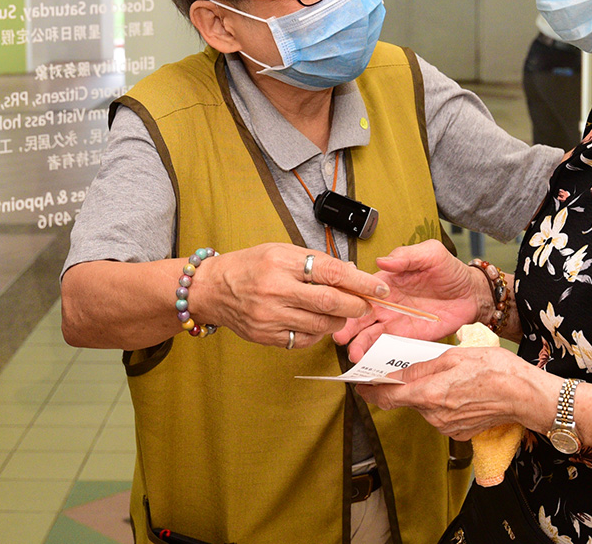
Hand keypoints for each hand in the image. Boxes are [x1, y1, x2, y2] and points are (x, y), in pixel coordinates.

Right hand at [191, 243, 386, 349]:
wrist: (212, 289)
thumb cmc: (249, 266)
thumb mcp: (281, 251)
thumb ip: (315, 262)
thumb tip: (351, 272)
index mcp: (281, 262)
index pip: (331, 272)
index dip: (361, 282)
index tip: (379, 288)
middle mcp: (275, 289)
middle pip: (330, 303)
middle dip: (356, 306)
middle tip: (367, 305)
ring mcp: (270, 316)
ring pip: (320, 325)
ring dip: (339, 321)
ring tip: (340, 313)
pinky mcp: (266, 336)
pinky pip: (303, 339)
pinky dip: (317, 333)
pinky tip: (316, 323)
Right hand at [334, 239, 486, 358]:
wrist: (471, 294)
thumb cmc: (449, 271)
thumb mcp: (431, 254)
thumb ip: (406, 256)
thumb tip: (382, 261)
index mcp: (386, 282)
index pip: (361, 289)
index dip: (348, 298)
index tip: (339, 306)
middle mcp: (385, 303)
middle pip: (359, 315)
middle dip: (348, 326)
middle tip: (339, 335)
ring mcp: (394, 321)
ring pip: (369, 334)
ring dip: (359, 343)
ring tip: (353, 353)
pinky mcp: (406, 337)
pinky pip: (386, 347)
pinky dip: (375, 354)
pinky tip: (367, 360)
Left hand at [356, 346, 528, 440]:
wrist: (526, 396)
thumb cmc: (495, 370)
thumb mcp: (453, 356)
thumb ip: (420, 367)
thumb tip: (396, 373)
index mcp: (429, 394)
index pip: (386, 397)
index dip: (369, 390)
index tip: (360, 383)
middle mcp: (434, 416)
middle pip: (405, 401)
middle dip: (403, 385)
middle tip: (410, 367)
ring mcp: (446, 427)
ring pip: (422, 407)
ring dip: (425, 392)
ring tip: (445, 376)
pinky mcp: (457, 432)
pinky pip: (438, 415)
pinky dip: (440, 403)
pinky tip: (457, 390)